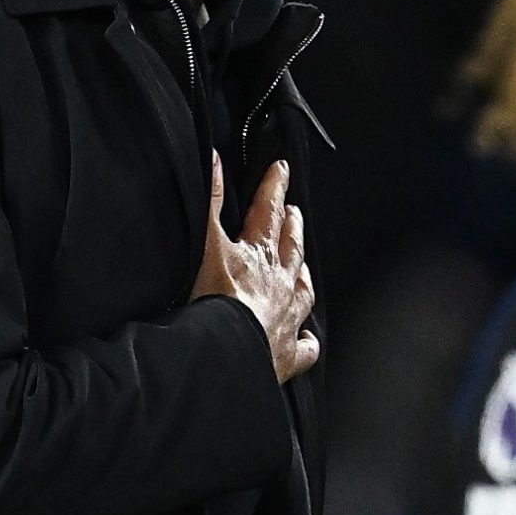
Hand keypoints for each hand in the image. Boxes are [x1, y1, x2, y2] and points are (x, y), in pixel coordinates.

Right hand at [191, 156, 317, 383]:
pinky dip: (307, 342)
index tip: (281, 169)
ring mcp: (287, 319)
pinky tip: (308, 340)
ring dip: (302, 274)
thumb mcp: (206, 244)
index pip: (268, 212)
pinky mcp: (286, 353)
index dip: (274, 188)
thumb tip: (214, 161)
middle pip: (291, 248)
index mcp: (260, 256)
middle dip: (292, 227)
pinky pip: (304, 348)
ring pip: (304, 291)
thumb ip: (209, 202)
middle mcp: (280, 285)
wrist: (228, 353)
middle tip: (294, 212)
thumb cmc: (215, 304)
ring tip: (302, 266)